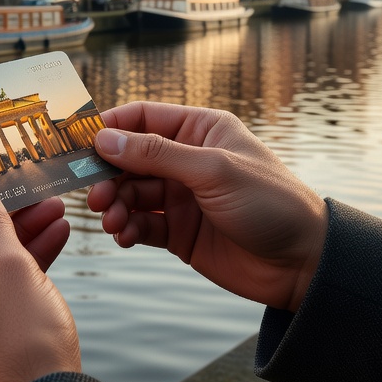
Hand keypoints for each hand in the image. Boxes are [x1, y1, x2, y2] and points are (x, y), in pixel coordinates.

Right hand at [88, 102, 326, 311]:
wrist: (302, 264)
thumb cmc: (270, 204)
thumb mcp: (213, 171)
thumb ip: (157, 155)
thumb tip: (105, 139)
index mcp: (201, 131)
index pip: (143, 118)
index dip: (110, 128)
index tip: (79, 145)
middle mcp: (187, 160)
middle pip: (129, 159)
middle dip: (108, 176)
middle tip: (96, 197)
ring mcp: (182, 197)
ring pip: (131, 194)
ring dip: (116, 206)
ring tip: (114, 222)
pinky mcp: (180, 231)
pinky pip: (142, 224)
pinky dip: (128, 229)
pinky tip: (125, 237)